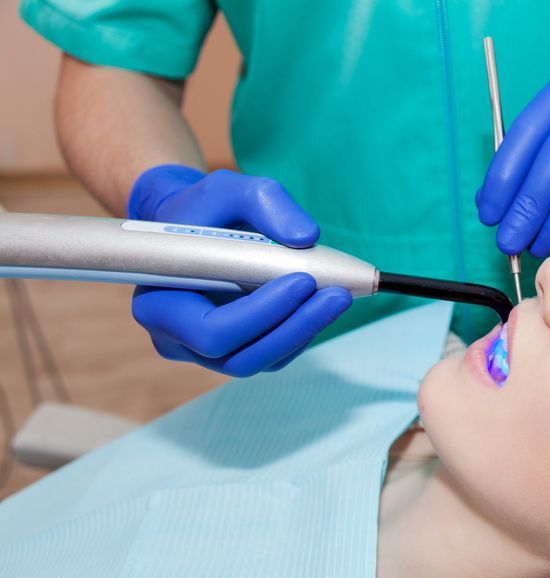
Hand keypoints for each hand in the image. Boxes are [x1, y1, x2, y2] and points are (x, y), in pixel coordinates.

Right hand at [128, 165, 351, 375]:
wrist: (195, 224)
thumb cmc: (205, 210)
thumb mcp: (230, 189)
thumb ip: (265, 202)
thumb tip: (306, 237)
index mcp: (159, 304)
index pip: (210, 332)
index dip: (259, 314)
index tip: (301, 280)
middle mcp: (178, 338)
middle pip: (240, 357)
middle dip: (293, 326)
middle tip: (335, 294)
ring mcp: (207, 352)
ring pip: (263, 360)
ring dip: (305, 330)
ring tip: (336, 296)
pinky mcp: (237, 349)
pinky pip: (273, 354)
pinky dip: (302, 331)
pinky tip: (321, 304)